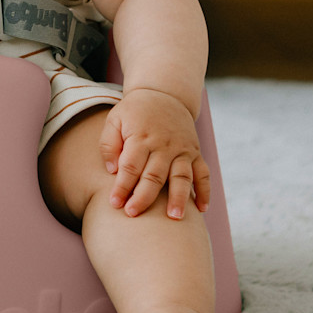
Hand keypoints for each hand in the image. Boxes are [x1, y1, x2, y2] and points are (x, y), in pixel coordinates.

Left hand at [99, 90, 210, 220]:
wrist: (164, 94)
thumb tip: (111, 171)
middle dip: (144, 197)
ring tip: (174, 218)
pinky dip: (204, 191)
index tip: (115, 203)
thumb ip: (109, 144)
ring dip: (178, 198)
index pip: (130, 166)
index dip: (122, 186)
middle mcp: (163, 145)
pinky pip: (203, 173)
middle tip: (133, 214)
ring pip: (181, 176)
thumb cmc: (134, 112)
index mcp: (141, 136)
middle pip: (154, 175)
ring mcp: (182, 149)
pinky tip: (201, 209)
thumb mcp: (114, 119)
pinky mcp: (195, 152)